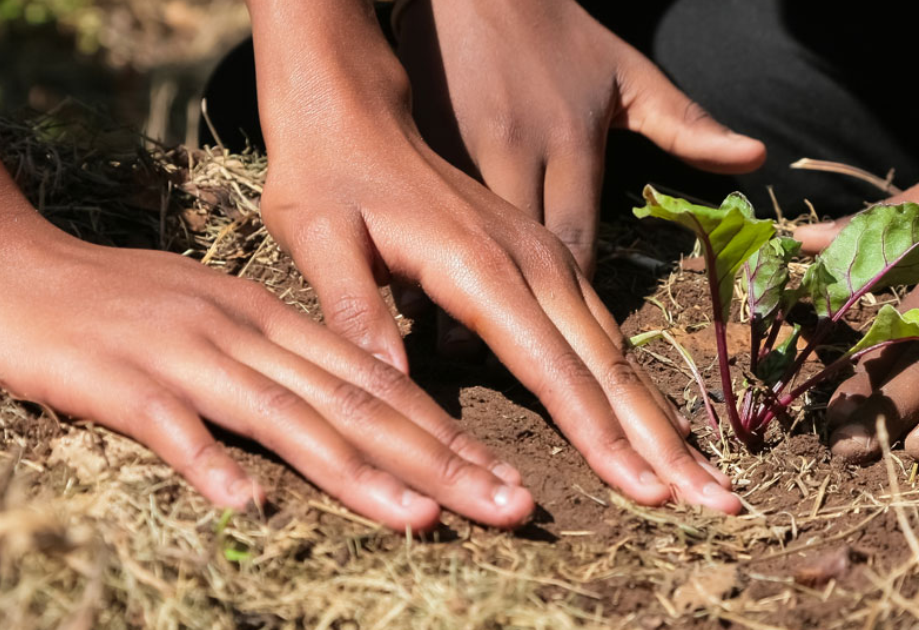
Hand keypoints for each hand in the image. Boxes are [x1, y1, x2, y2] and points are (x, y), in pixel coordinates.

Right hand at [0, 216, 534, 530]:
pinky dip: (210, 464)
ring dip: (359, 473)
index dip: (448, 435)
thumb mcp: (223, 319)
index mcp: (276, 320)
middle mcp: (246, 335)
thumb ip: (289, 363)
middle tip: (513, 506)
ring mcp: (186, 357)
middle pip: (358, 405)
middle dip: (441, 462)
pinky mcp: (120, 382)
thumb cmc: (127, 304)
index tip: (509, 476)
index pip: (381, 384)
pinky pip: (170, 428)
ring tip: (424, 518)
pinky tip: (249, 505)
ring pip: (288, 418)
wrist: (20, 270)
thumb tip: (360, 413)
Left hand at [249, 3, 740, 512]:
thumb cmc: (328, 175)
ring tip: (698, 476)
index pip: (556, 370)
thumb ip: (355, 311)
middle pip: (609, 365)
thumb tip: (392, 390)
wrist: (352, 107)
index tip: (648, 492)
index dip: (602, 438)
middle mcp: (533, 264)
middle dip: (661, 442)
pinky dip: (629, 381)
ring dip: (658, 417)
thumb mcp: (317, 238)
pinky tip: (650, 417)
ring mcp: (545, 257)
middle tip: (715, 502)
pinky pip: (599, 328)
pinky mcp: (542, 257)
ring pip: (615, 349)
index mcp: (482, 269)